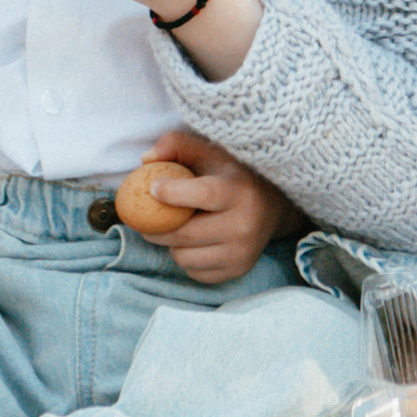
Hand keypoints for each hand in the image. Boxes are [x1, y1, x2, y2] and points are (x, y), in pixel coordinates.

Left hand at [136, 132, 293, 284]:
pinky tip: (192, 242)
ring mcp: (242, 252)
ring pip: (184, 257)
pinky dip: (186, 258)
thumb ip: (175, 144)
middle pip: (186, 233)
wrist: (272, 204)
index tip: (152, 188)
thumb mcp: (207, 149)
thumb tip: (147, 160)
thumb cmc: (229, 172)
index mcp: (240, 190)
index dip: (174, 193)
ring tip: (175, 228)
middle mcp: (245, 224)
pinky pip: (194, 272)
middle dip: (157, 227)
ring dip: (171, 244)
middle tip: (145, 219)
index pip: (205, 194)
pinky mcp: (238, 270)